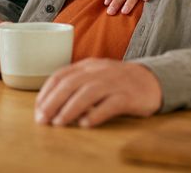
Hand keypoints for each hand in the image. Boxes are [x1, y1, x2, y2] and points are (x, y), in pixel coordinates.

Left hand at [35, 59, 161, 127]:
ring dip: (70, 108)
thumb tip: (51, 104)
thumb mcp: (96, 76)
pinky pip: (111, 104)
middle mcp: (99, 72)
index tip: (38, 109)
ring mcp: (115, 83)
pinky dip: (97, 114)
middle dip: (53, 101)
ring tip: (59, 123)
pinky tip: (86, 124)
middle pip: (71, 83)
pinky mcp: (129, 96)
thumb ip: (76, 84)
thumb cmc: (118, 82)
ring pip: (88, 93)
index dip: (46, 92)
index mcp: (88, 66)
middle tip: (42, 119)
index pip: (61, 75)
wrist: (153, 80)